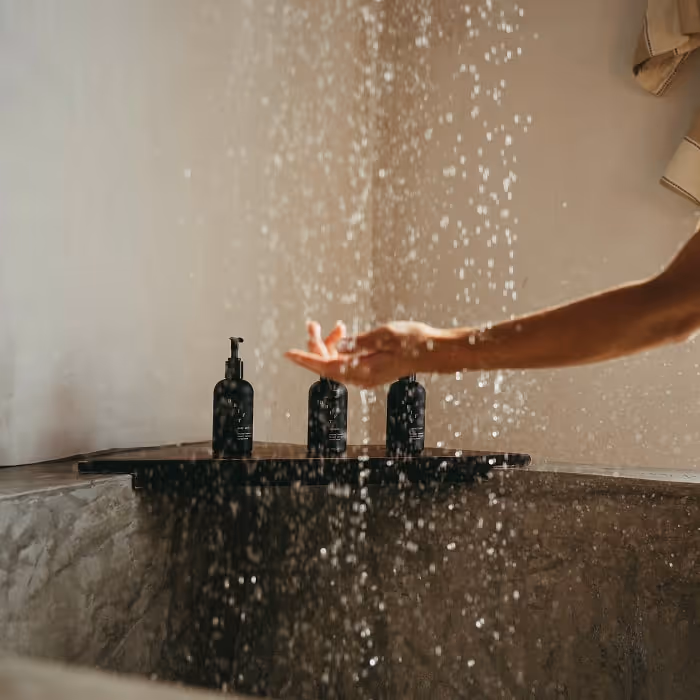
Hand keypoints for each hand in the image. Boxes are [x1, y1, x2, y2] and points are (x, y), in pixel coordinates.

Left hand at [285, 321, 442, 387]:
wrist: (434, 351)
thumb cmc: (414, 342)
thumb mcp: (384, 335)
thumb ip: (359, 342)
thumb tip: (339, 346)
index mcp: (363, 370)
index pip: (325, 366)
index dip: (306, 359)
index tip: (289, 353)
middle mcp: (362, 377)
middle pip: (327, 364)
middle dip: (317, 344)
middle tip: (312, 324)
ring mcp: (366, 375)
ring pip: (337, 362)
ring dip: (331, 344)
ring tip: (335, 326)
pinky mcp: (371, 371)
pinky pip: (347, 362)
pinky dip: (342, 348)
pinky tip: (345, 334)